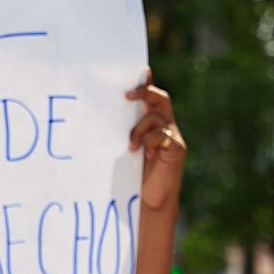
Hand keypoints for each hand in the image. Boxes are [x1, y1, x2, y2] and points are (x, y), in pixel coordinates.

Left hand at [126, 71, 184, 214]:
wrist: (149, 203)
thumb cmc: (132, 178)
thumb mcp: (123, 152)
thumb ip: (119, 134)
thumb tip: (97, 118)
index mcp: (151, 125)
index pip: (150, 98)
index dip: (146, 82)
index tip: (140, 70)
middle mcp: (164, 127)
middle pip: (160, 99)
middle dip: (146, 92)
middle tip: (127, 94)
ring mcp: (172, 137)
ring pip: (158, 116)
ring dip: (140, 126)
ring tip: (130, 145)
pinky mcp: (176, 149)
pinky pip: (163, 134)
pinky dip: (149, 139)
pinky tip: (139, 151)